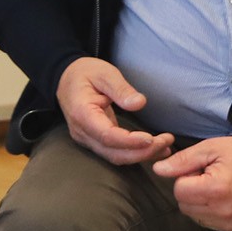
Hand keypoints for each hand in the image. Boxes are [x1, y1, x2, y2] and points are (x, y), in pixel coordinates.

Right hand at [56, 57, 174, 166]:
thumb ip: (121, 89)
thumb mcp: (104, 73)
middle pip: (113, 152)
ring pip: (115, 157)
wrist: (66, 79)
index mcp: (82, 114)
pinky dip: (135, 154)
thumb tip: (139, 103)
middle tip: (166, 142)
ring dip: (141, 156)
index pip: (107, 135)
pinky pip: (115, 153)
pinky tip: (154, 149)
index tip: (151, 138)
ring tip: (165, 147)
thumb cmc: (85, 73)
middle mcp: (82, 132)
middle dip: (141, 152)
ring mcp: (86, 139)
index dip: (130, 141)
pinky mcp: (94, 141)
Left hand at [154, 136, 231, 230]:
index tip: (203, 169)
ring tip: (219, 187)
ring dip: (200, 202)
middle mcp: (224, 212)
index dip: (186, 177)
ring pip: (195, 216)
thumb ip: (182, 160)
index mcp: (217, 190)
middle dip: (191, 190)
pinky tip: (225, 198)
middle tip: (211, 177)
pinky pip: (209, 223)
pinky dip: (210, 212)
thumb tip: (158, 170)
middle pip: (184, 205)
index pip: (179, 191)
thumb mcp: (211, 148)